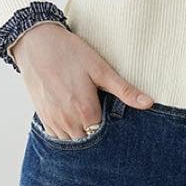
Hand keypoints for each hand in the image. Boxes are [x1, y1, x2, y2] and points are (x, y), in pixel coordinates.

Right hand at [10, 22, 154, 139]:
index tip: (115, 116)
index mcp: (85, 112)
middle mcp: (68, 122)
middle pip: (89, 140)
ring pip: (72, 141)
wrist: (36, 44)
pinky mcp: (42, 117)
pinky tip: (73, 116)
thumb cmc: (70, 53)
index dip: (112, 126)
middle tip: (103, 114)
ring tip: (88, 115)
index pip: (105, 133)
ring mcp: (53, 121)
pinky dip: (66, 131)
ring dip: (81, 133)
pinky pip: (57, 136)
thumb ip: (124, 90)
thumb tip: (148, 103)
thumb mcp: (100, 69)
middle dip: (97, 132)